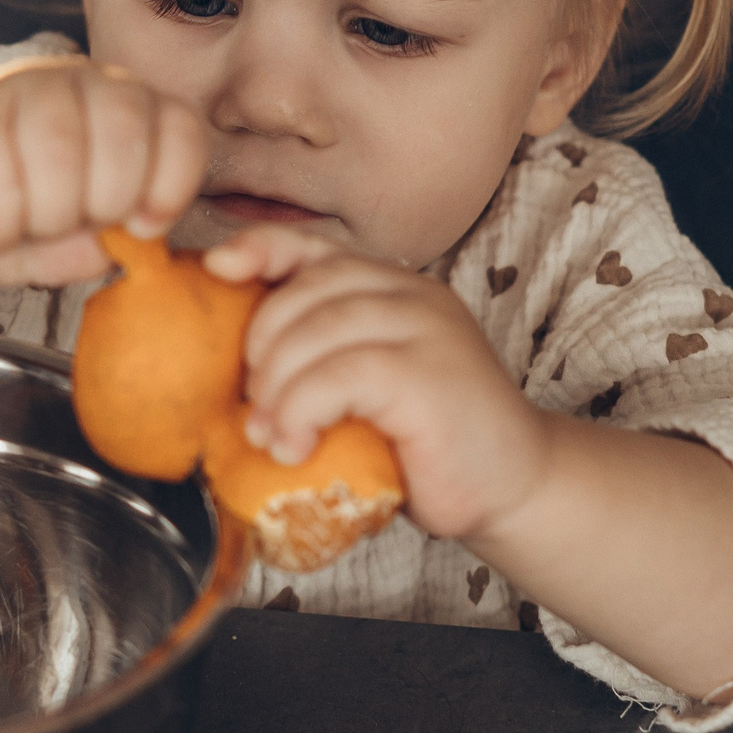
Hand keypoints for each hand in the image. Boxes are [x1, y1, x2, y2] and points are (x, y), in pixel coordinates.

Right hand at [0, 57, 210, 290]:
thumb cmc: (21, 228)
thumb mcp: (74, 249)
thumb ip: (98, 249)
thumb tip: (103, 245)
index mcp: (129, 110)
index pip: (181, 130)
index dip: (171, 188)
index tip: (142, 228)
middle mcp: (80, 83)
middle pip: (123, 140)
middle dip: (99, 208)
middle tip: (64, 227)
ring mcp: (19, 88)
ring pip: (58, 160)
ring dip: (39, 222)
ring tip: (15, 227)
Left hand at [203, 224, 551, 541]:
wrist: (515, 486)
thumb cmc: (429, 444)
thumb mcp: (367, 391)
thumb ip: (321, 363)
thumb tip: (232, 375)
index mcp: (393, 288)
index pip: (314, 247)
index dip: (260, 248)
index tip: (216, 268)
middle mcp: (412, 295)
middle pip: (306, 287)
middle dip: (260, 343)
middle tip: (251, 405)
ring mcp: (426, 328)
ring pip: (317, 329)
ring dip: (276, 386)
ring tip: (270, 434)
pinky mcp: (428, 372)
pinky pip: (340, 374)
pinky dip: (301, 410)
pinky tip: (295, 445)